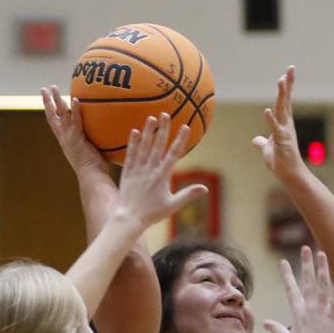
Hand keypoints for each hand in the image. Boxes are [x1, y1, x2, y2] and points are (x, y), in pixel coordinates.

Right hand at [41, 85, 107, 175]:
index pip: (56, 124)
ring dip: (56, 100)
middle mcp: (64, 139)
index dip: (51, 112)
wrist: (93, 179)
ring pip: (60, 116)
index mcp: (66, 142)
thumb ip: (95, 142)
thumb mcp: (92, 153)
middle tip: (44, 89)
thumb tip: (108, 134)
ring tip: (53, 87)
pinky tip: (75, 99)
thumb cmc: (96, 170)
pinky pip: (76, 122)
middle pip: (52, 116)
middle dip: (47, 102)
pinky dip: (75, 110)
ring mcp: (69, 139)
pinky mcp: (77, 140)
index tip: (48, 101)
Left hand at [116, 115, 207, 229]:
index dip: (180, 140)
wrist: (129, 218)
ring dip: (148, 132)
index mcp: (162, 177)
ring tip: (151, 118)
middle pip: (157, 146)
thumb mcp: (173, 205)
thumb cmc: (152, 214)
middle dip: (163, 129)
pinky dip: (133, 143)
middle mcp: (149, 170)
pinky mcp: (127, 172)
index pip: (173, 154)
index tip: (186, 127)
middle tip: (166, 114)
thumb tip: (205, 188)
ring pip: (143, 147)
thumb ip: (188, 194)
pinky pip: (130, 154)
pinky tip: (134, 132)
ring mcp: (137, 170)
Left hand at [251, 65, 305, 180]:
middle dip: (288, 85)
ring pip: (282, 110)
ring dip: (281, 96)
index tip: (287, 73)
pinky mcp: (282, 142)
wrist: (290, 175)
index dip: (286, 88)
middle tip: (290, 69)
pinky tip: (267, 111)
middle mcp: (286, 124)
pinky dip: (271, 120)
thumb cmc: (281, 162)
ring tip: (281, 81)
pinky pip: (275, 129)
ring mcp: (285, 132)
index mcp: (283, 124)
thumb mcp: (267, 150)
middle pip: (286, 101)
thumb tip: (255, 140)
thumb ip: (262, 143)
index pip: (285, 102)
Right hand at [264, 246, 333, 332]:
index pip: (290, 288)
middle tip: (305, 248)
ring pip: (322, 284)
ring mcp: (321, 309)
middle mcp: (308, 306)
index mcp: (297, 311)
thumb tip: (265, 323)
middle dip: (306, 263)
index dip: (287, 274)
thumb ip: (276, 329)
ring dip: (322, 267)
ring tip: (322, 253)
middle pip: (307, 280)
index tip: (283, 262)